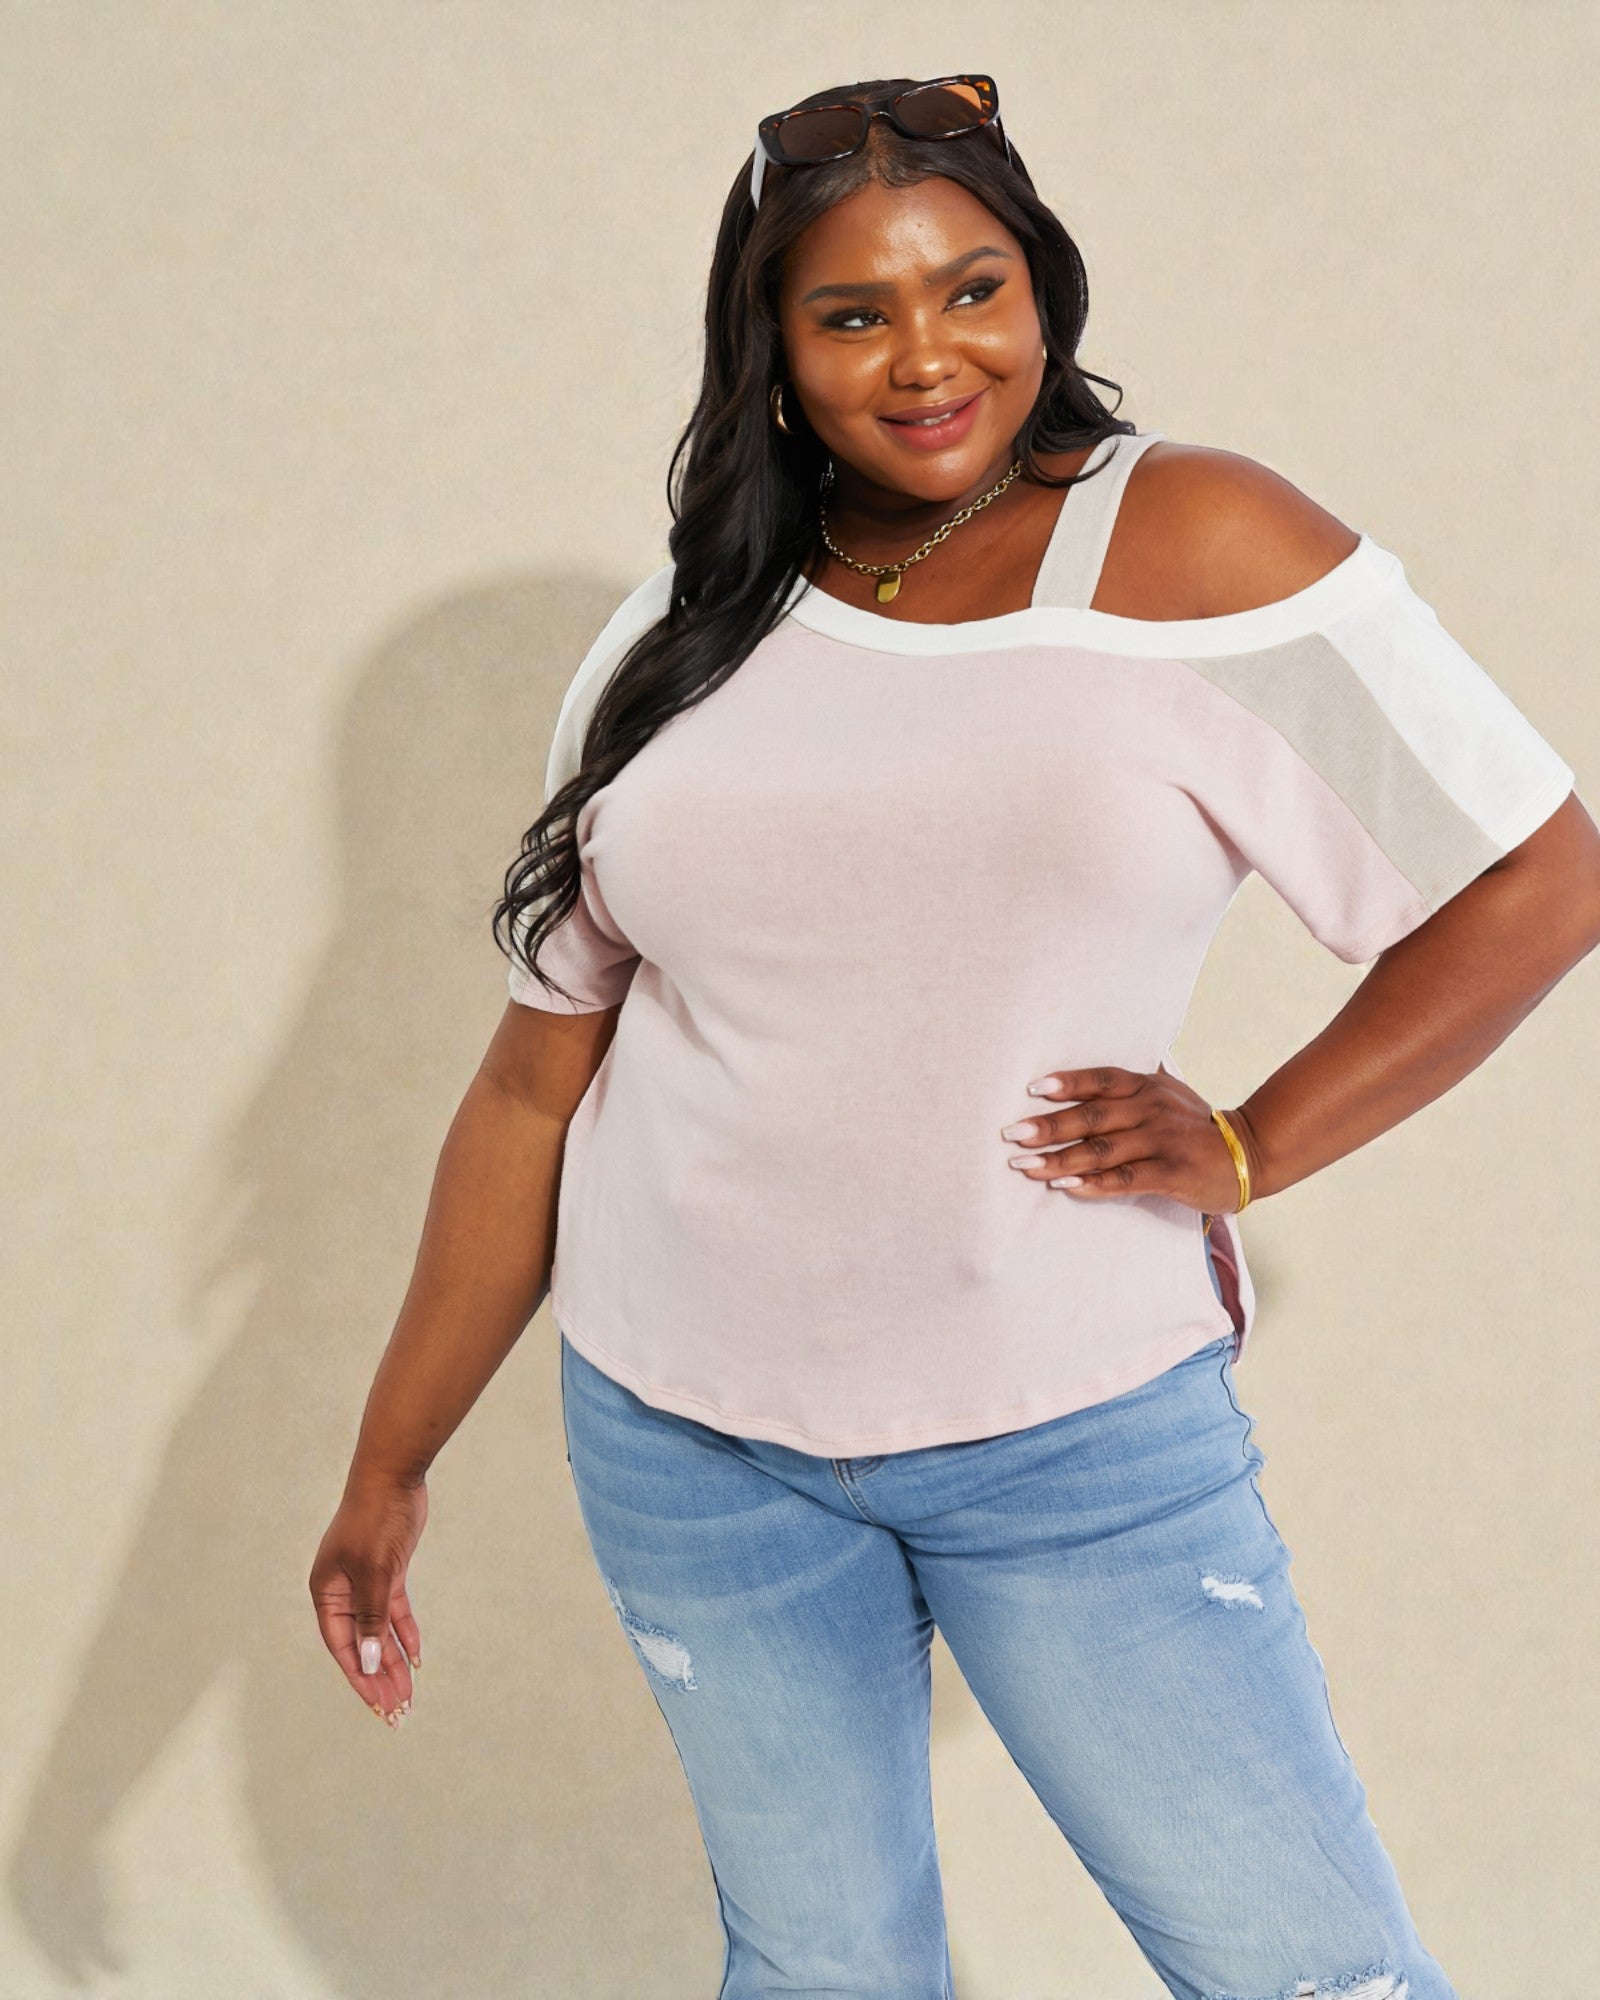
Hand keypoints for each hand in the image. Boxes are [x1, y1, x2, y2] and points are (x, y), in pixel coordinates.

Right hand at [309, 1472, 428, 1728]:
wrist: (393, 1476)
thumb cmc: (375, 1521)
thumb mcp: (375, 1573)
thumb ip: (371, 1619)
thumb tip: (366, 1663)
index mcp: (327, 1594)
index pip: (342, 1648)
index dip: (360, 1679)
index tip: (379, 1706)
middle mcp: (342, 1593)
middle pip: (360, 1645)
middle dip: (378, 1678)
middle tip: (398, 1711)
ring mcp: (365, 1583)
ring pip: (379, 1632)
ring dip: (393, 1661)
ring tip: (408, 1694)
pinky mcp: (388, 1572)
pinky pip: (394, 1612)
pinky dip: (405, 1633)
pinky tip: (417, 1657)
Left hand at [1000, 1063, 1246, 1215]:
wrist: (1251, 1153)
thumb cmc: (1196, 1126)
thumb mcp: (1168, 1094)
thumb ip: (1133, 1085)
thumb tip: (1091, 1075)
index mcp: (1147, 1087)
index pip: (1101, 1079)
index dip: (1067, 1082)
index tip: (1032, 1089)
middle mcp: (1151, 1109)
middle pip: (1091, 1116)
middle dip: (1048, 1126)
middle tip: (1011, 1134)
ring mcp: (1161, 1141)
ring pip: (1101, 1150)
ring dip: (1059, 1159)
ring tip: (1024, 1165)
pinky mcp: (1171, 1173)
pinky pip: (1124, 1179)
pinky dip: (1092, 1183)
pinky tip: (1065, 1186)